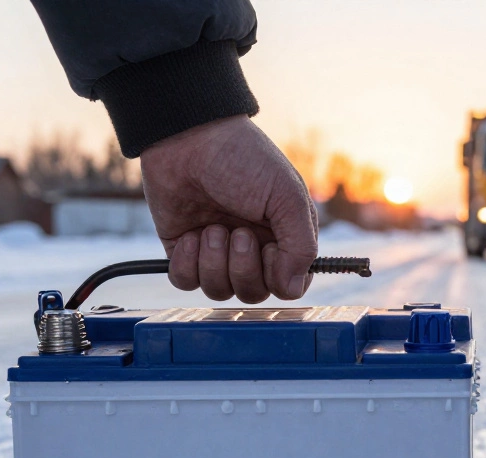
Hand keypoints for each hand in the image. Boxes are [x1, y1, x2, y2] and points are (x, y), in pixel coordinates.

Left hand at [141, 115, 317, 301]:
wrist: (188, 136)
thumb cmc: (243, 158)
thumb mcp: (287, 196)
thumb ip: (300, 246)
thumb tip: (292, 287)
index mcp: (283, 237)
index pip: (289, 285)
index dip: (278, 278)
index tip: (269, 248)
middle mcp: (252, 249)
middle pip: (253, 293)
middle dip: (243, 267)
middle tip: (237, 232)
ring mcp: (217, 250)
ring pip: (219, 291)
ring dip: (214, 262)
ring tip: (211, 228)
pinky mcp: (184, 249)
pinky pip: (186, 282)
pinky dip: (188, 264)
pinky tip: (190, 235)